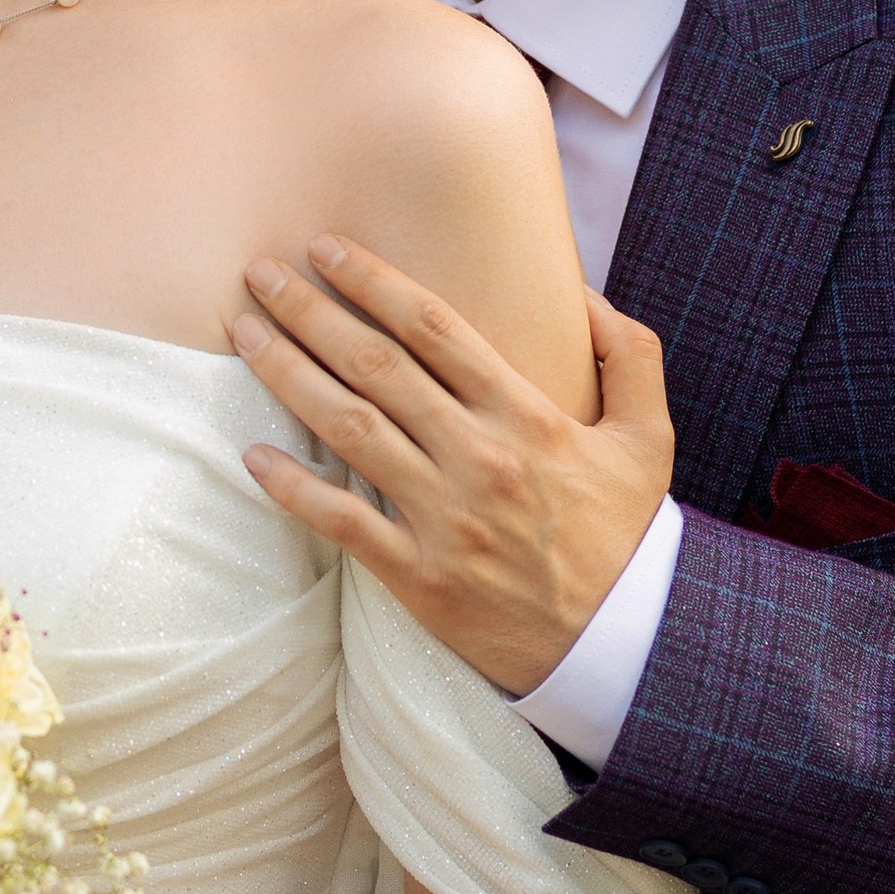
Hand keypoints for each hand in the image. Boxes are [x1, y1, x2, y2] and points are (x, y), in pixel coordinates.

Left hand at [228, 241, 674, 695]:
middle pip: (377, 366)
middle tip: (260, 274)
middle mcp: (479, 457)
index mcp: (527, 415)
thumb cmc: (626, 536)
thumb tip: (584, 294)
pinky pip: (343, 522)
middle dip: (311, 311)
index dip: (373, 281)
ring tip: (245, 334)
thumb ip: (629, 354)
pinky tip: (253, 456)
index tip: (324, 249)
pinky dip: (293, 489)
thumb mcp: (649, 437)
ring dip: (289, 374)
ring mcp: (445, 517)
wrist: (619, 645)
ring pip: (350, 428)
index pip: (434, 328)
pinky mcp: (420, 576)